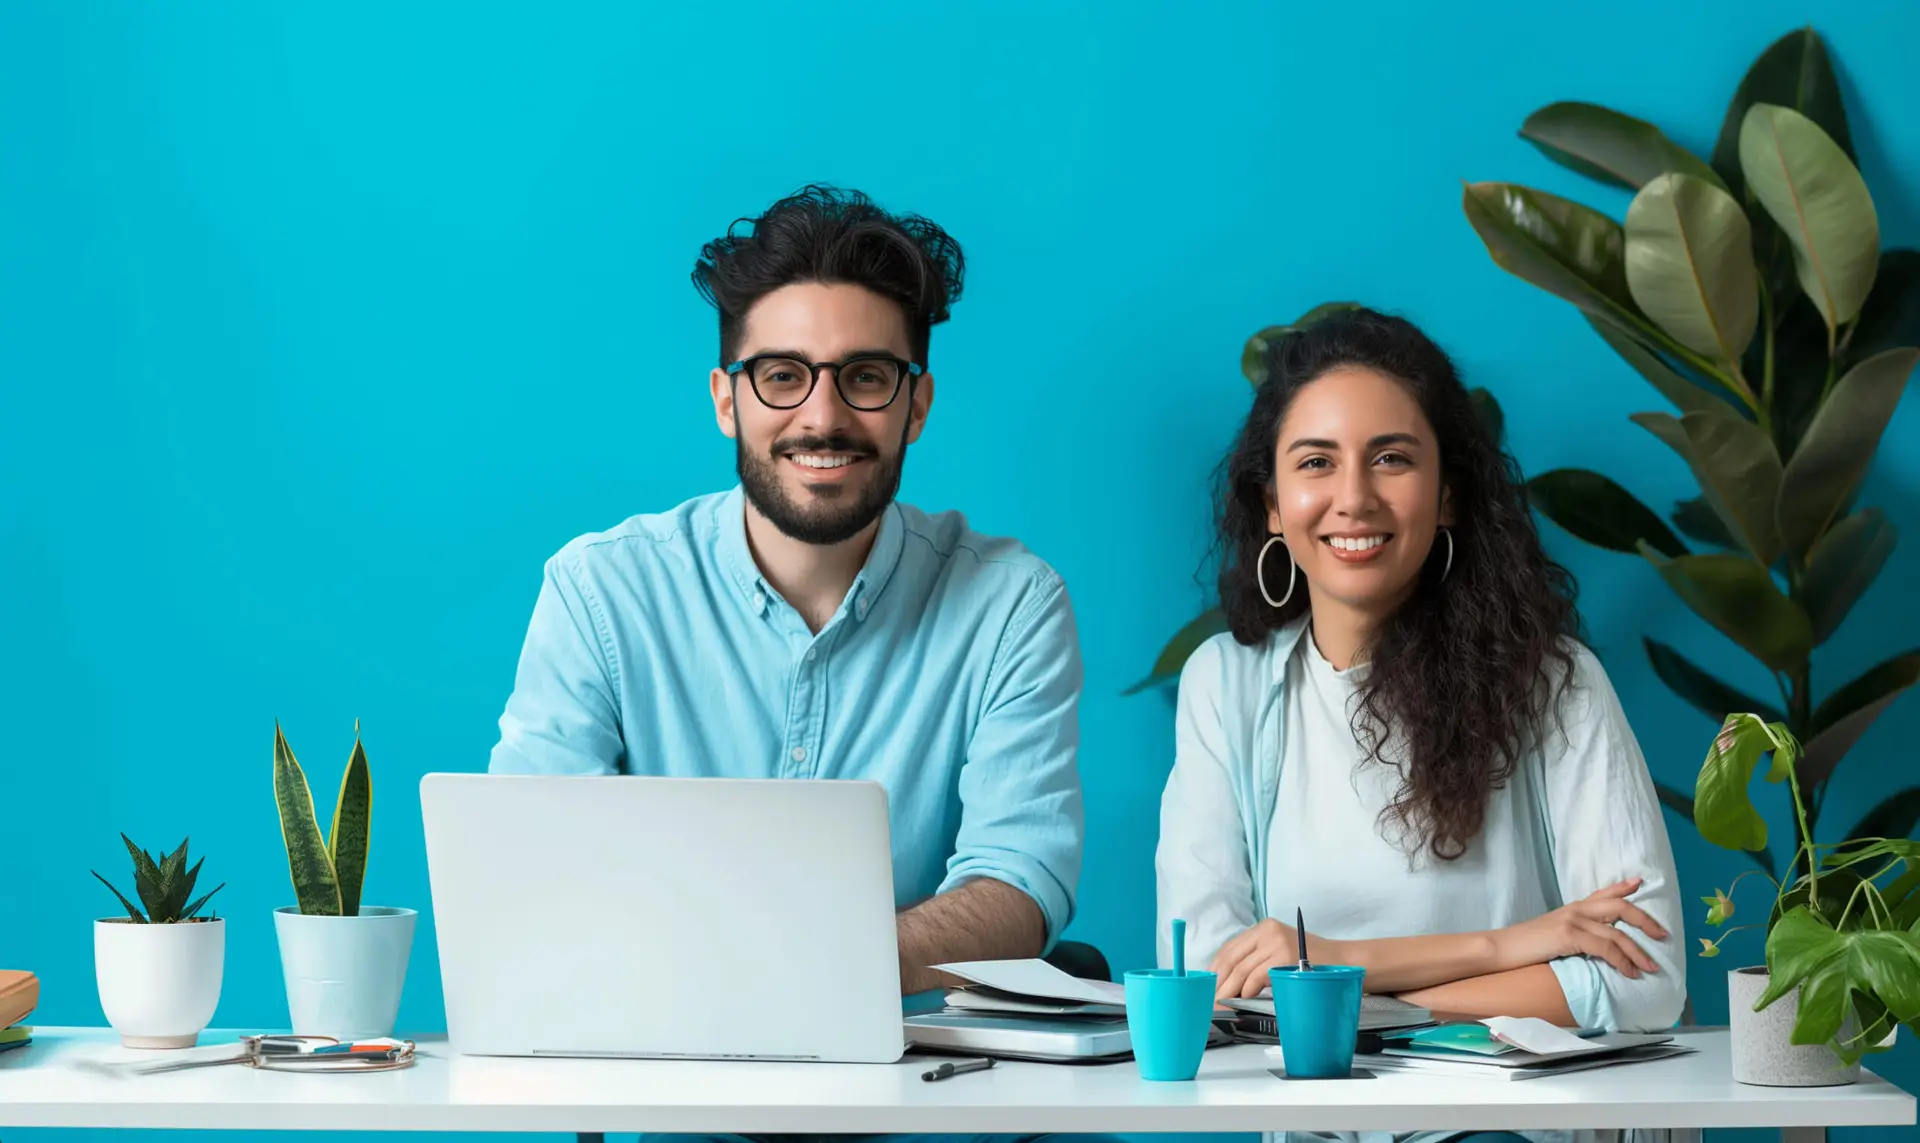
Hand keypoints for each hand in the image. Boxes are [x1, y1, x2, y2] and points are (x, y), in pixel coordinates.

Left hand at [1208, 918, 1346, 999]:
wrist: (1344, 961)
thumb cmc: (1313, 961)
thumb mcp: (1281, 950)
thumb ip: (1258, 958)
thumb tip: (1228, 980)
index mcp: (1264, 927)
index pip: (1230, 948)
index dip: (1215, 969)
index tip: (1207, 986)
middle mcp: (1267, 931)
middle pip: (1232, 959)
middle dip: (1218, 982)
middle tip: (1210, 1001)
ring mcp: (1276, 943)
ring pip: (1241, 969)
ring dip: (1228, 990)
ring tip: (1221, 1005)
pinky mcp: (1285, 957)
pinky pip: (1257, 976)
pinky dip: (1246, 989)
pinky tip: (1242, 998)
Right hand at [1493, 877, 1668, 978]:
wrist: (1501, 948)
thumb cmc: (1524, 947)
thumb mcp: (1552, 935)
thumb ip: (1574, 935)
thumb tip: (1594, 948)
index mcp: (1572, 908)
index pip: (1603, 892)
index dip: (1624, 887)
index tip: (1641, 882)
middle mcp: (1576, 909)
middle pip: (1620, 907)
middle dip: (1646, 921)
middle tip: (1663, 935)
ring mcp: (1573, 920)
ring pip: (1617, 933)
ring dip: (1638, 952)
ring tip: (1651, 967)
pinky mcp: (1569, 935)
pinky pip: (1606, 947)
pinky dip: (1622, 961)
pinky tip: (1630, 972)